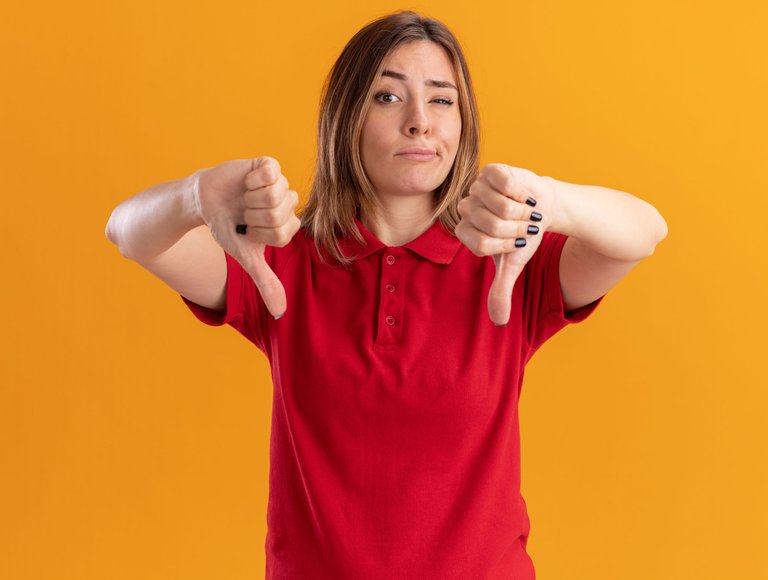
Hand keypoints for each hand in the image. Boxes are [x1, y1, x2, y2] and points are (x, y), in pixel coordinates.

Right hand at [195, 156, 299, 318]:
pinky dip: (251, 180)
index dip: (258, 232)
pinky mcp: (269, 165)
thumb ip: (266, 282)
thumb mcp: (246, 258)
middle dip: (253, 215)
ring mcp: (281, 184)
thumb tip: (280, 313)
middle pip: (278, 213)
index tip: (248, 229)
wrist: (205, 202)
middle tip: (244, 212)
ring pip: (274, 194)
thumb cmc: (229, 229)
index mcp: (288, 226)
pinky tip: (245, 182)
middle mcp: (288, 204)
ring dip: (250, 198)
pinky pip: (269, 173)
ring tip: (244, 197)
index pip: (281, 233)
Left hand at [455, 163, 556, 324]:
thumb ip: (501, 290)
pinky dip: (521, 192)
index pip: (481, 244)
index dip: (505, 244)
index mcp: (465, 232)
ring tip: (525, 209)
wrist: (543, 206)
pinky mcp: (491, 171)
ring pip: (500, 206)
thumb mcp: (513, 264)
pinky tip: (523, 193)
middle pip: (491, 225)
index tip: (516, 241)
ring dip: (521, 211)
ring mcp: (477, 188)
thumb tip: (498, 322)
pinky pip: (505, 185)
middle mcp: (466, 209)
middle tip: (524, 224)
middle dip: (516, 228)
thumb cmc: (524, 235)